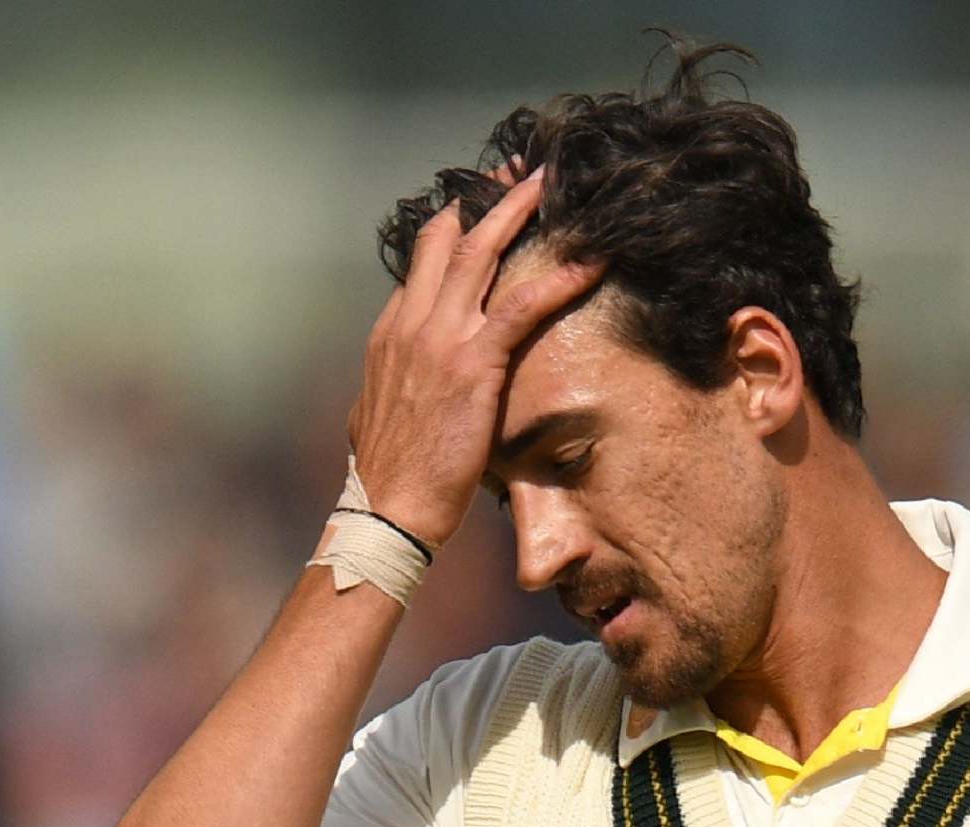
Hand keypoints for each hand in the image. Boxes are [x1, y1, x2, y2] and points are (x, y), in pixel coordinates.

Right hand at [347, 166, 604, 549]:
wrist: (387, 508)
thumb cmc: (390, 477)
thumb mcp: (379, 417)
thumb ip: (395, 387)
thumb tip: (399, 388)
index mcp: (391, 335)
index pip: (424, 267)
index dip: (452, 231)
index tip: (475, 209)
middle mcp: (412, 324)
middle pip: (447, 240)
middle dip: (483, 201)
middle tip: (515, 173)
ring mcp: (440, 339)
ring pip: (481, 254)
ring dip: (517, 212)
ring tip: (549, 185)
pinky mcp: (472, 363)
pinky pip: (522, 306)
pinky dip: (560, 277)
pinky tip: (591, 261)